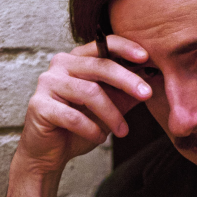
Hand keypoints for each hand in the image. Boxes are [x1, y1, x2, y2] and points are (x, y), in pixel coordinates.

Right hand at [0, 35, 151, 196]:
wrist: (49, 152)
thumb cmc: (80, 126)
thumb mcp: (110, 107)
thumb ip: (127, 93)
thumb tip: (157, 79)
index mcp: (77, 59)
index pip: (103, 44)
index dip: (125, 48)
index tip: (146, 57)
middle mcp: (60, 65)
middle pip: (99, 66)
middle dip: (127, 80)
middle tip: (147, 94)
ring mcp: (47, 83)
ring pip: (89, 92)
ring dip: (111, 114)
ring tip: (123, 131)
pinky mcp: (39, 105)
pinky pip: (73, 116)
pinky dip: (91, 129)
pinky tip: (100, 138)